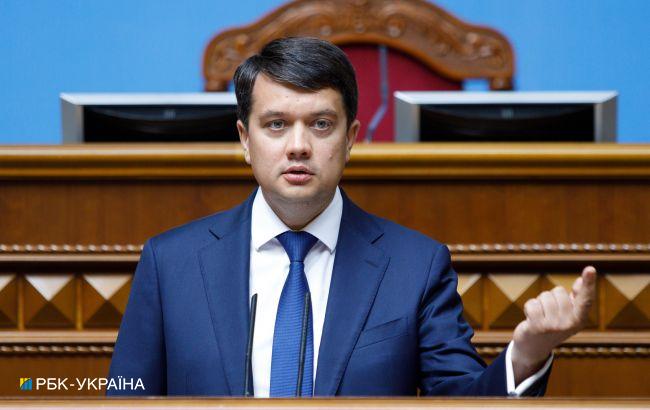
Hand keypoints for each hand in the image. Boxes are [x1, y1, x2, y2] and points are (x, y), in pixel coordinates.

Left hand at [511, 266, 596, 382]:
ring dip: (540, 302)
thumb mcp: (567, 314)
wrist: (534, 348)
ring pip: (545, 296)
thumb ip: (576, 298)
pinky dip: (529, 307)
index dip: (588, 283)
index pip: (586, 299)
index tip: (590, 268)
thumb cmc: (552, 325)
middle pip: (558, 291)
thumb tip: (580, 280)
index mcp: (580, 320)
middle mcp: (569, 324)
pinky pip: (532, 303)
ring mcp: (553, 326)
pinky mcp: (537, 327)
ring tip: (540, 315)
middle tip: (548, 313)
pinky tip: (530, 318)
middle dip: (551, 297)